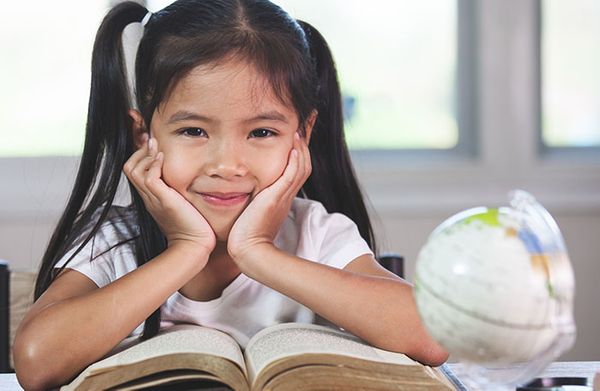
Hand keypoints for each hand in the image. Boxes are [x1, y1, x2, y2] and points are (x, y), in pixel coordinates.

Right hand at [123, 135, 215, 255]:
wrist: (194, 246)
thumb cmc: (194, 228)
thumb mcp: (183, 203)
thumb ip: (180, 191)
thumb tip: (188, 177)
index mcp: (151, 197)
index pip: (135, 170)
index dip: (141, 155)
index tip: (153, 145)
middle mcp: (148, 196)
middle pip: (129, 167)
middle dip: (140, 150)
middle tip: (152, 141)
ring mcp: (154, 198)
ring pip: (134, 169)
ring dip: (146, 154)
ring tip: (158, 147)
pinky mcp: (163, 200)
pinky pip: (149, 177)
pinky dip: (154, 164)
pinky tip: (164, 158)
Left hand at [227, 132, 310, 263]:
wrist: (248, 251)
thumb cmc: (244, 234)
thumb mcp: (250, 210)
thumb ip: (250, 197)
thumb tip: (242, 189)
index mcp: (281, 195)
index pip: (295, 166)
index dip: (298, 147)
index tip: (298, 130)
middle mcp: (286, 194)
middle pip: (303, 162)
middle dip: (305, 139)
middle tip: (308, 119)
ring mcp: (283, 196)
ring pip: (300, 166)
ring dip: (302, 145)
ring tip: (301, 126)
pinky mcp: (276, 198)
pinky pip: (291, 176)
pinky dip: (294, 160)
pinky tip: (294, 146)